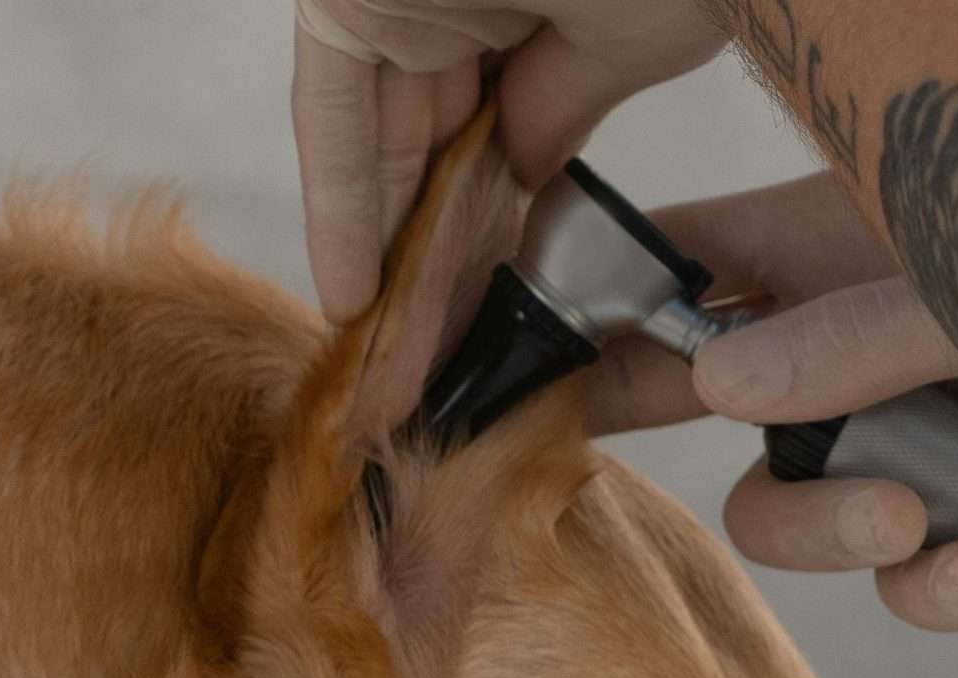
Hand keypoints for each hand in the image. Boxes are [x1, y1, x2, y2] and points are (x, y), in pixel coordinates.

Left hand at [293, 0, 727, 322]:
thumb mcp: (627, 45)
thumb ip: (562, 108)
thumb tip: (529, 174)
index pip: (481, 113)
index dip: (478, 210)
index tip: (482, 296)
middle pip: (422, 131)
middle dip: (428, 242)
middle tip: (433, 348)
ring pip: (374, 132)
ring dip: (386, 242)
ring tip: (401, 352)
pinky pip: (330, 116)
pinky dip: (341, 203)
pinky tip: (359, 295)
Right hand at [588, 176, 957, 630]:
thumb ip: (859, 332)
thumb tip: (716, 382)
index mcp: (831, 236)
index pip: (670, 254)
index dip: (592, 302)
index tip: (528, 371)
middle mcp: (847, 331)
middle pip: (694, 388)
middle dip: (650, 429)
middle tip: (585, 464)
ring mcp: (899, 424)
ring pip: (785, 504)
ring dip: (828, 531)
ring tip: (906, 523)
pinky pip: (896, 573)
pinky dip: (926, 588)